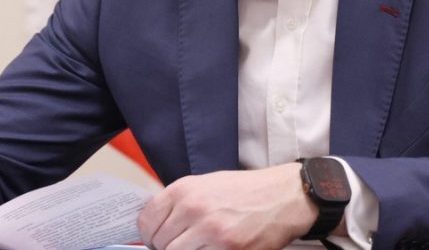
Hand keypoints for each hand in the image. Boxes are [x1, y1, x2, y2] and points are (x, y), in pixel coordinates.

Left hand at [137, 163, 317, 249]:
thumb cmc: (245, 191)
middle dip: (166, 247)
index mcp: (184, 190)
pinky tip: (213, 249)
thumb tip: (155, 225)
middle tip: (181, 245)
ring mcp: (211, 231)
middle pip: (160, 243)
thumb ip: (179, 202)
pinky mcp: (228, 249)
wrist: (282, 196)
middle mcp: (194, 209)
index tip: (154, 239)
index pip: (146, 221)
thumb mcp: (206, 184)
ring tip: (198, 247)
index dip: (148, 234)